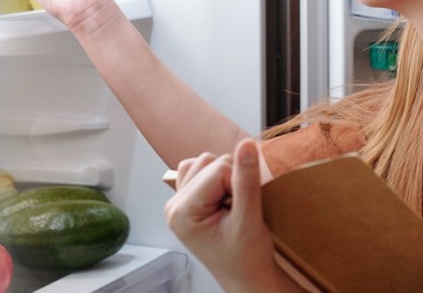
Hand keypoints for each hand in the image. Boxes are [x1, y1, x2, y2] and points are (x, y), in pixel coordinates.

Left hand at [164, 139, 298, 291]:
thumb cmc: (248, 258)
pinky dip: (215, 178)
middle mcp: (173, 205)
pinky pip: (198, 170)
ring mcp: (177, 202)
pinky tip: (224, 199)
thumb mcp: (249, 219)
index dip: (240, 183)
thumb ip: (246, 181)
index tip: (245, 208)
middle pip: (208, 162)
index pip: (217, 170)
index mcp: (182, 212)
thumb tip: (246, 145)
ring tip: (232, 207)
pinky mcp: (186, 200)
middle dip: (231, 180)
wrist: (246, 278)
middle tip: (239, 210)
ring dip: (224, 178)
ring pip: (204, 162)